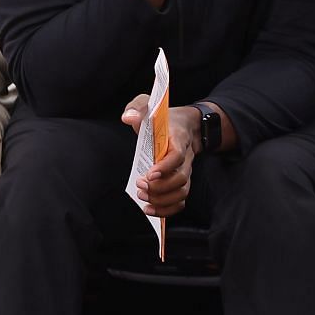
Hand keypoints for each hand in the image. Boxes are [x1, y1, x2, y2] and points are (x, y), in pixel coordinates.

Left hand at [123, 96, 196, 217]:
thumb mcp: (150, 105)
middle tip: (139, 185)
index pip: (178, 155)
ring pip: (182, 192)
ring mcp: (185, 171)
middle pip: (180, 178)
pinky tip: (150, 209)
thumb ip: (137, 108)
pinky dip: (168, 209)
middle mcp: (186, 157)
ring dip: (162, 200)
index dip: (165, 167)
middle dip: (159, 187)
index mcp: (178, 138)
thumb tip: (128, 118)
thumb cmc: (163, 118)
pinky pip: (181, 200)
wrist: (186, 125)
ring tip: (142, 198)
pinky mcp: (181, 181)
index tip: (149, 174)